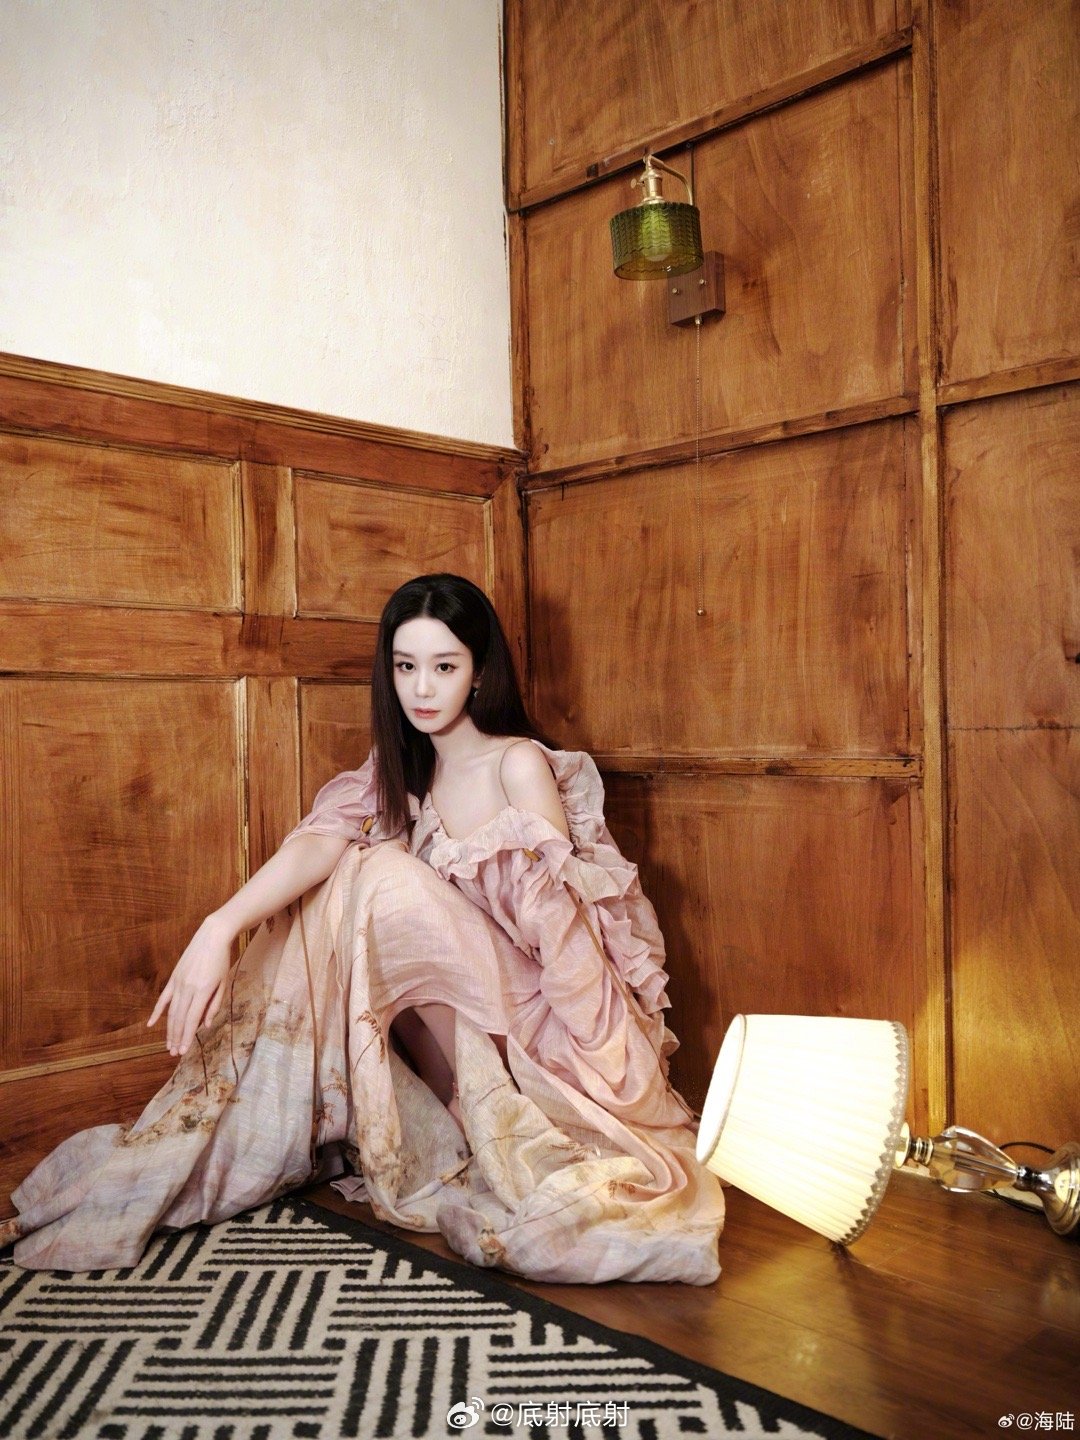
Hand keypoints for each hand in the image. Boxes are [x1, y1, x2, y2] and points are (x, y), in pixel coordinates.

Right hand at [147, 914, 233, 1056]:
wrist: (212, 936)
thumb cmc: (222, 960)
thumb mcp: (223, 983)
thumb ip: (214, 1005)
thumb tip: (205, 1025)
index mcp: (203, 991)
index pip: (192, 1019)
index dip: (187, 1037)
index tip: (183, 1051)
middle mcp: (188, 988)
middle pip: (179, 1019)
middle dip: (176, 1038)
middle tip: (174, 1053)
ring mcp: (178, 983)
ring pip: (171, 1011)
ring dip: (169, 1029)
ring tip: (168, 1044)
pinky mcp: (173, 978)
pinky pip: (163, 998)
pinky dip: (157, 1011)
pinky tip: (151, 1024)